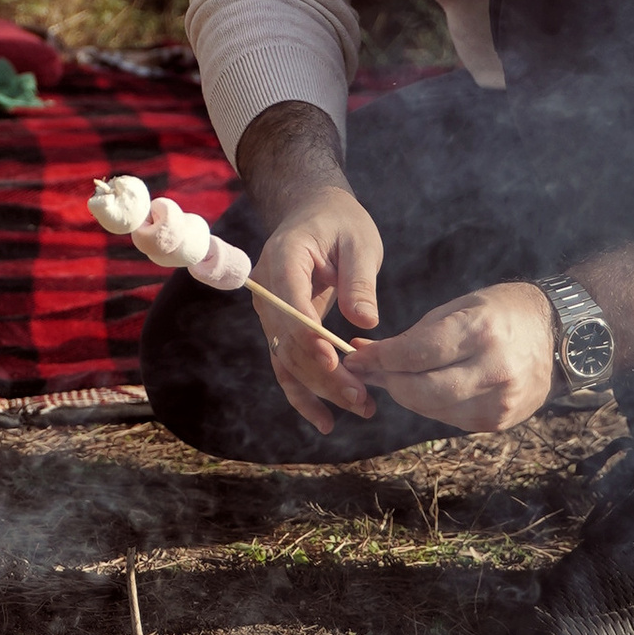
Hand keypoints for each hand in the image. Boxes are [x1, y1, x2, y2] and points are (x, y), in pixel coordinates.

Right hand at [250, 182, 387, 433]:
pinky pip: (285, 364)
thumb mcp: (359, 241)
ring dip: (320, 390)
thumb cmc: (339, 223)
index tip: (335, 363)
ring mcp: (269, 311)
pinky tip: (325, 421)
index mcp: (284, 257)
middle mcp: (267, 288)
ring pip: (287, 359)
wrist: (313, 213)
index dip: (309, 336)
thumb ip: (359, 279)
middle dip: (324, 374)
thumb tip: (366, 321)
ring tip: (360, 409)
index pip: (290, 302)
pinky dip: (303, 394)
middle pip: (288, 340)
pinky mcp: (278, 328)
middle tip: (362, 398)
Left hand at [341, 280, 556, 434]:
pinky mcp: (498, 422)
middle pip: (419, 391)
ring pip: (430, 409)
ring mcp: (498, 402)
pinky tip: (423, 386)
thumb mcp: (460, 308)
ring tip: (390, 375)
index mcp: (481, 333)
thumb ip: (415, 336)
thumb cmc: (502, 312)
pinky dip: (430, 404)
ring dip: (404, 394)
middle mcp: (492, 371)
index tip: (355, 355)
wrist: (558, 336)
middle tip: (366, 369)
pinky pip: (448, 418)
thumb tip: (367, 356)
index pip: (415, 354)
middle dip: (387, 381)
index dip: (379, 358)